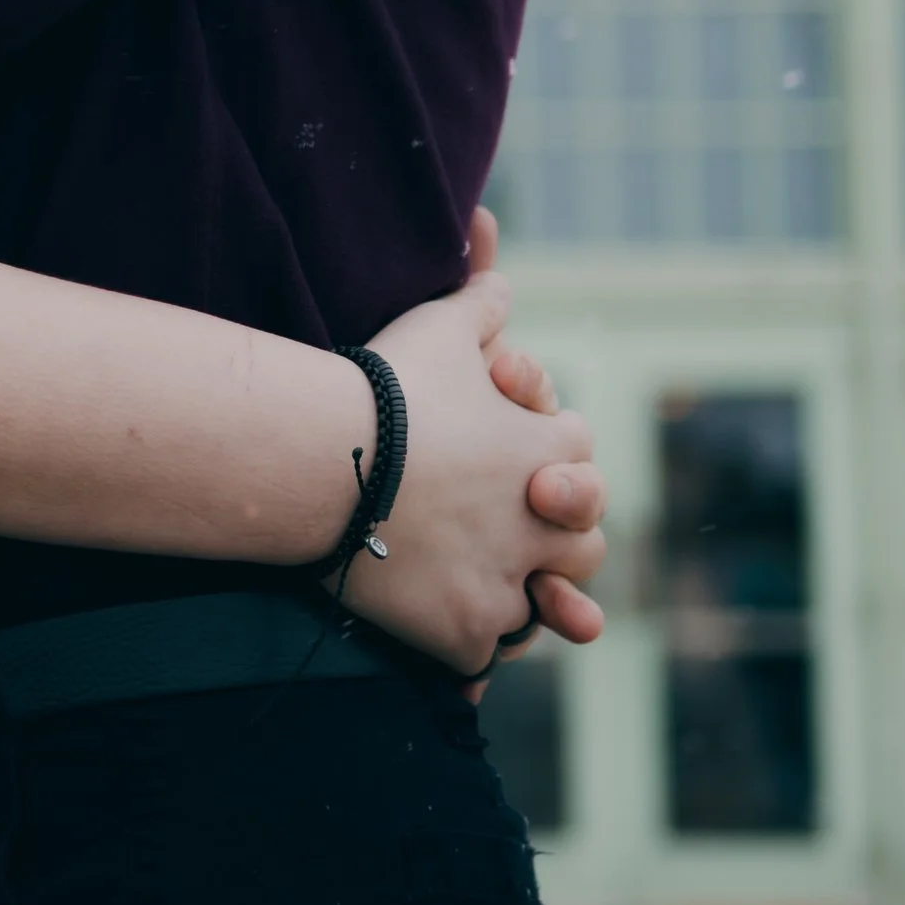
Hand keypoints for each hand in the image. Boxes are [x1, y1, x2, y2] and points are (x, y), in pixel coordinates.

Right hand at [339, 222, 606, 675]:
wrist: (319, 458)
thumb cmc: (382, 386)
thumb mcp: (436, 326)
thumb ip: (478, 299)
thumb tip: (493, 246)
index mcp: (553, 449)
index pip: (579, 452)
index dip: (551, 451)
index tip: (519, 456)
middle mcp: (545, 525)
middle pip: (585, 543)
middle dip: (562, 538)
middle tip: (525, 536)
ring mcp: (506, 584)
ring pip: (544, 607)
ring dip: (528, 601)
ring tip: (501, 599)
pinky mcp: (465, 633)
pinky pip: (482, 658)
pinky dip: (470, 655)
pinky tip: (452, 653)